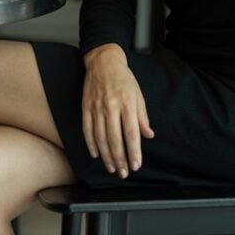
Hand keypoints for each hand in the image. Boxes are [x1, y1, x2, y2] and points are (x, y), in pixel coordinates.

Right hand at [82, 45, 154, 177]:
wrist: (103, 62)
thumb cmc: (124, 79)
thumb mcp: (138, 94)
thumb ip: (142, 116)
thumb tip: (148, 135)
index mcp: (127, 103)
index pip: (131, 133)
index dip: (133, 151)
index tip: (136, 165)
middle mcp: (111, 106)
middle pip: (115, 139)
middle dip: (120, 159)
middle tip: (123, 173)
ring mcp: (97, 107)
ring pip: (100, 137)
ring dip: (106, 156)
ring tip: (112, 167)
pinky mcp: (86, 107)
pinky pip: (87, 129)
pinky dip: (91, 144)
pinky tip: (95, 154)